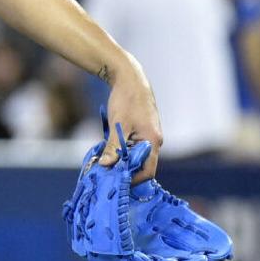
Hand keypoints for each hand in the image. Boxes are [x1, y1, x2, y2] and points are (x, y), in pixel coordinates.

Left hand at [98, 56, 162, 183]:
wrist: (130, 78)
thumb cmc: (127, 100)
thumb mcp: (118, 126)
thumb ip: (113, 148)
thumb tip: (105, 166)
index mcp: (153, 141)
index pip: (148, 171)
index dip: (132, 180)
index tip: (115, 182)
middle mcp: (155, 140)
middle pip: (142, 165)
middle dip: (124, 170)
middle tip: (106, 173)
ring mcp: (149, 135)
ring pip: (136, 156)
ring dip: (122, 160)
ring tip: (105, 162)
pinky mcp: (143, 130)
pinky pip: (134, 147)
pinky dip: (123, 150)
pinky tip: (109, 150)